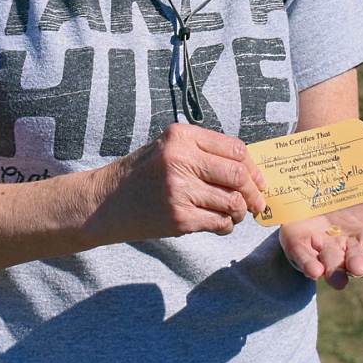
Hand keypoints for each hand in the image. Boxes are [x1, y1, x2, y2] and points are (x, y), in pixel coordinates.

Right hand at [92, 123, 266, 242]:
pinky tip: (218, 223)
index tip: (259, 181)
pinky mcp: (179, 218)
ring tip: (234, 214)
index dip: (253, 167)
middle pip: (238, 176)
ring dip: (240, 212)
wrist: (103, 203)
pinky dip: (226, 225)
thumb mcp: (168, 149)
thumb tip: (250, 171)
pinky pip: (219, 223)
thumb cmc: (140, 175)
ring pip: (232, 202)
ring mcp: (180, 190)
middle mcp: (181, 159)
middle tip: (256, 202)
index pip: (235, 148)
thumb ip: (204, 153)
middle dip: (253, 192)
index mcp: (181, 137)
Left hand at [278, 185, 362, 289]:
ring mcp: (324, 249)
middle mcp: (351, 250)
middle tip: (360, 266)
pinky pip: (302, 259)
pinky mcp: (300, 245)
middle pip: (356, 262)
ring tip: (333, 270)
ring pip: (330, 264)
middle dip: (358, 265)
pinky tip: (312, 269)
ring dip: (333, 268)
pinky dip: (307, 264)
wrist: (324, 185)